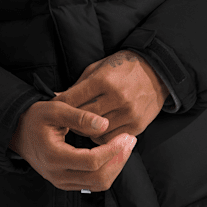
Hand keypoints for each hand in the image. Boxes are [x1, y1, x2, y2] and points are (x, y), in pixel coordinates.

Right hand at [8, 100, 136, 191]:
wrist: (18, 131)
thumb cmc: (36, 117)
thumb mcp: (55, 108)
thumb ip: (79, 116)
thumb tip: (104, 124)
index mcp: (54, 156)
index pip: (92, 162)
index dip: (112, 150)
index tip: (126, 136)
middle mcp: (58, 174)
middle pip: (98, 177)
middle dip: (119, 160)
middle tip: (130, 140)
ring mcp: (61, 181)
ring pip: (97, 184)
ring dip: (115, 166)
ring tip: (125, 146)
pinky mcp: (65, 181)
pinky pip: (91, 183)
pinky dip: (106, 170)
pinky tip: (113, 153)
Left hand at [50, 50, 169, 145]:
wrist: (156, 71)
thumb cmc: (123, 67)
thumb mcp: (99, 67)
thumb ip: (79, 85)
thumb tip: (58, 99)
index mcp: (104, 80)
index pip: (73, 99)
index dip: (59, 105)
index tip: (50, 109)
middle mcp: (117, 98)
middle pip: (82, 118)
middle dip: (71, 120)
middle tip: (64, 120)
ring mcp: (128, 113)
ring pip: (95, 133)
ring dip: (86, 131)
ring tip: (82, 125)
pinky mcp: (137, 125)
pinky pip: (111, 139)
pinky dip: (102, 136)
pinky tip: (99, 129)